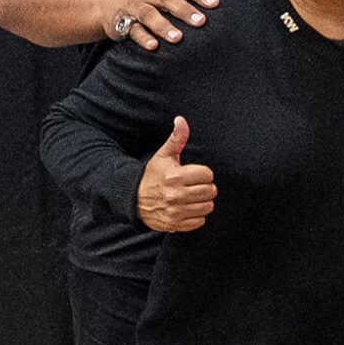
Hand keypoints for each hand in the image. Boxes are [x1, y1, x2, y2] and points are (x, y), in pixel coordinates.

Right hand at [109, 0, 225, 50]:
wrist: (107, 2)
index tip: (216, 3)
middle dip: (184, 10)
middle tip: (201, 22)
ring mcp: (135, 8)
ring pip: (148, 14)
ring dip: (163, 25)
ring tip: (178, 38)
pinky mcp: (121, 22)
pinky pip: (132, 29)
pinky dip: (143, 37)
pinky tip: (153, 46)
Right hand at [137, 116, 216, 231]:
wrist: (132, 198)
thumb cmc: (152, 175)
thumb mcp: (163, 155)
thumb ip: (176, 138)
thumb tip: (181, 120)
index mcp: (175, 176)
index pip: (208, 175)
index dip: (202, 173)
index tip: (192, 173)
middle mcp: (176, 195)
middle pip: (210, 191)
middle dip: (204, 187)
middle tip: (192, 185)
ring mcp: (175, 212)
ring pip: (208, 207)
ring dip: (202, 201)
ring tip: (190, 196)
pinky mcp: (175, 224)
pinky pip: (200, 221)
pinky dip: (196, 215)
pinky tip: (186, 207)